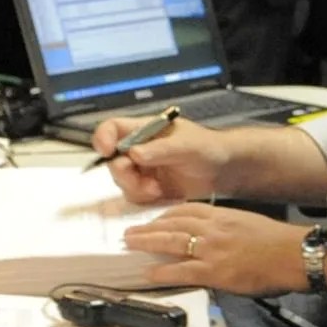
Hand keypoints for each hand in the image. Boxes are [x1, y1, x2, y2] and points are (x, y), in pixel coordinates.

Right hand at [92, 115, 236, 203]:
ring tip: (158, 190)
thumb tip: (133, 153)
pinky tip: (162, 195)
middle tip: (144, 183)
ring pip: (122, 182)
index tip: (106, 151)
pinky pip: (134, 196)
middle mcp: (137, 149)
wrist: (223, 170)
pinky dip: (144, 198)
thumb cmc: (207, 148)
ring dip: (136, 189)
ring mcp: (142, 170)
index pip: (112, 128)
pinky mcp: (149, 188)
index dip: (103, 138)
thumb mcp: (186, 145)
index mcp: (144, 130)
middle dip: (124, 174)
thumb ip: (161, 149)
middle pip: (113, 161)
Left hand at [124, 204, 307, 295]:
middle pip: (172, 224)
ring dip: (147, 243)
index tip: (155, 218)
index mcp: (222, 216)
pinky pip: (180, 270)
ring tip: (131, 245)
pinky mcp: (213, 271)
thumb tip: (216, 240)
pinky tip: (149, 273)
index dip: (166, 214)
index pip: (186, 210)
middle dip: (148, 227)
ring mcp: (211, 249)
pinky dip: (162, 271)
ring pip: (170, 242)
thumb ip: (229, 229)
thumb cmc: (278, 243)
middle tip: (131, 231)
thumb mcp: (249, 225)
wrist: (293, 255)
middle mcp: (213, 229)